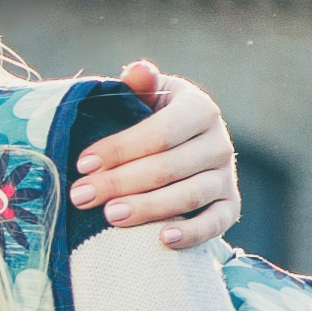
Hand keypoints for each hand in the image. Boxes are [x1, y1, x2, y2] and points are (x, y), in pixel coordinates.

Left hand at [71, 59, 236, 250]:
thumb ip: (139, 86)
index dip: (119, 149)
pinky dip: (193, 233)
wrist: (181, 145)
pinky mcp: (230, 205)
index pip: (159, 133)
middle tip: (82, 196)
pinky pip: (217, 223)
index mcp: (198, 109)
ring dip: (148, 208)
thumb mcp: (145, 98)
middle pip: (168, 167)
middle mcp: (218, 142)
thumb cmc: (150, 118)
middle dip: (120, 183)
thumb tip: (138, 70)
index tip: (82, 164)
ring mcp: (226, 176)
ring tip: (110, 216)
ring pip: (190, 195)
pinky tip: (163, 240)